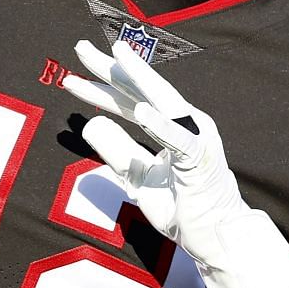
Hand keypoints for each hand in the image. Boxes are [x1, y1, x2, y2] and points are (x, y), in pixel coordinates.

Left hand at [63, 39, 276, 287]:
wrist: (218, 239)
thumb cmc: (184, 209)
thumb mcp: (139, 179)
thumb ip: (118, 152)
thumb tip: (90, 124)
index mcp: (170, 127)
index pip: (130, 101)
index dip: (101, 88)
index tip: (70, 78)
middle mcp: (185, 124)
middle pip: (142, 90)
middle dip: (111, 68)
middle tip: (80, 48)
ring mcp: (196, 137)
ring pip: (163, 100)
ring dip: (140, 77)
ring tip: (117, 55)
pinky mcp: (202, 159)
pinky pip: (179, 139)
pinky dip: (161, 123)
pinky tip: (141, 110)